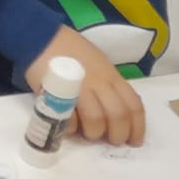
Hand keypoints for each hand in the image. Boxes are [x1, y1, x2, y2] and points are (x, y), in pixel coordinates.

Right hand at [26, 27, 145, 145]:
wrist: (41, 38)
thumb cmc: (71, 50)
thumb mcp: (99, 63)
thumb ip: (109, 85)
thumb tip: (117, 111)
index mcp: (112, 76)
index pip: (133, 105)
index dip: (137, 127)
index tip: (134, 141)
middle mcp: (99, 82)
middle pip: (117, 115)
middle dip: (118, 134)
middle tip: (112, 141)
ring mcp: (79, 88)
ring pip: (95, 118)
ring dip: (94, 133)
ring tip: (89, 135)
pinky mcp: (57, 93)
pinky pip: (68, 117)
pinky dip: (71, 128)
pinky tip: (70, 128)